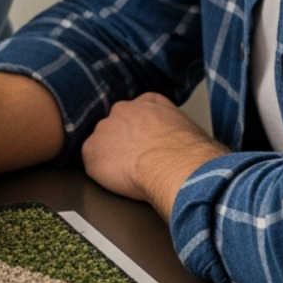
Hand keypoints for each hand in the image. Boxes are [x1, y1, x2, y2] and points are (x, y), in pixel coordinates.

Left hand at [81, 92, 228, 217]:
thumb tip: (183, 144)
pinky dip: (102, 174)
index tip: (147, 145)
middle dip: (124, 143)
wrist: (176, 166)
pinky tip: (120, 181)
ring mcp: (104, 128)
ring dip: (113, 158)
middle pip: (117, 126)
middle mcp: (123, 109)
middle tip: (139, 162)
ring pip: (103, 144)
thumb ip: (175, 129)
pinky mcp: (91, 150)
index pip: (139, 111)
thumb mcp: (191, 130)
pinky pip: (92, 163)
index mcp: (150, 102)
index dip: (142, 131)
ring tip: (131, 174)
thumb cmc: (191, 154)